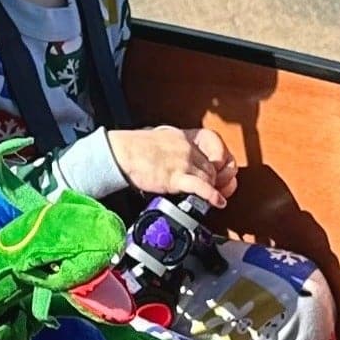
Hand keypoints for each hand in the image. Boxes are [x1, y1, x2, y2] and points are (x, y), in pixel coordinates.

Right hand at [108, 121, 237, 204]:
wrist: (122, 153)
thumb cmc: (133, 148)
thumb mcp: (158, 140)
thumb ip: (171, 148)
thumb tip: (173, 159)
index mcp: (183, 138)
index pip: (210, 151)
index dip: (214, 166)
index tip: (214, 174)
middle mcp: (187, 149)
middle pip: (211, 167)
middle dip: (213, 181)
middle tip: (210, 190)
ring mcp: (183, 163)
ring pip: (209, 178)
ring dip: (210, 189)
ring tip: (207, 198)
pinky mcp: (176, 177)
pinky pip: (201, 187)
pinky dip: (212, 196)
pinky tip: (217, 202)